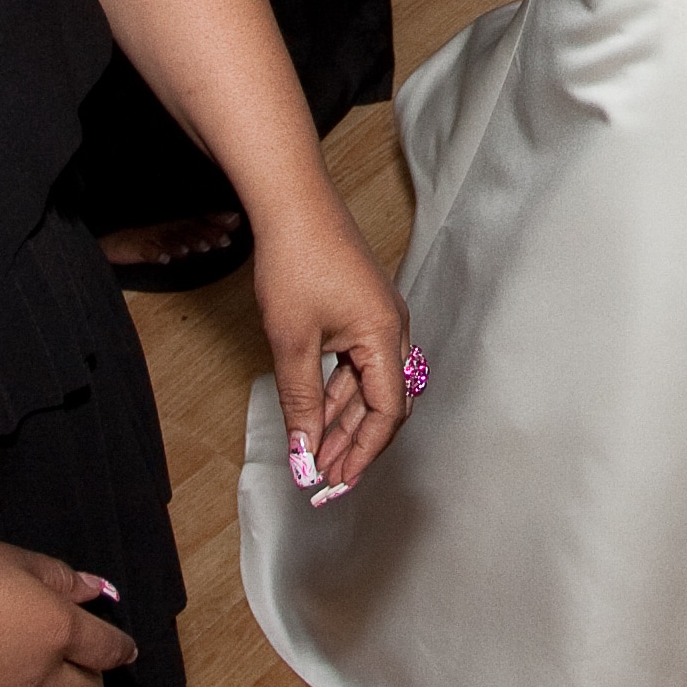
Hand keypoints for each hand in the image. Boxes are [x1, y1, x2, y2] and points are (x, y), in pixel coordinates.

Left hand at [251, 196, 416, 502]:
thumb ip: (302, 404)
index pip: (387, 413)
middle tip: (327, 478)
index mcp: (386, 336)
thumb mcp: (293, 343)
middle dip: (357, 445)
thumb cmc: (295, 264)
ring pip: (370, 385)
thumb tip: (305, 455)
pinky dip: (339, 393)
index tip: (334, 483)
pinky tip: (317, 413)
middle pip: (386, 403)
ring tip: (316, 454)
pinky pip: (360, 363)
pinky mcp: (363, 309)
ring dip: (344, 421)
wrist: (293, 203)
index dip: (362, 453)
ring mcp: (380, 317)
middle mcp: (393, 329)